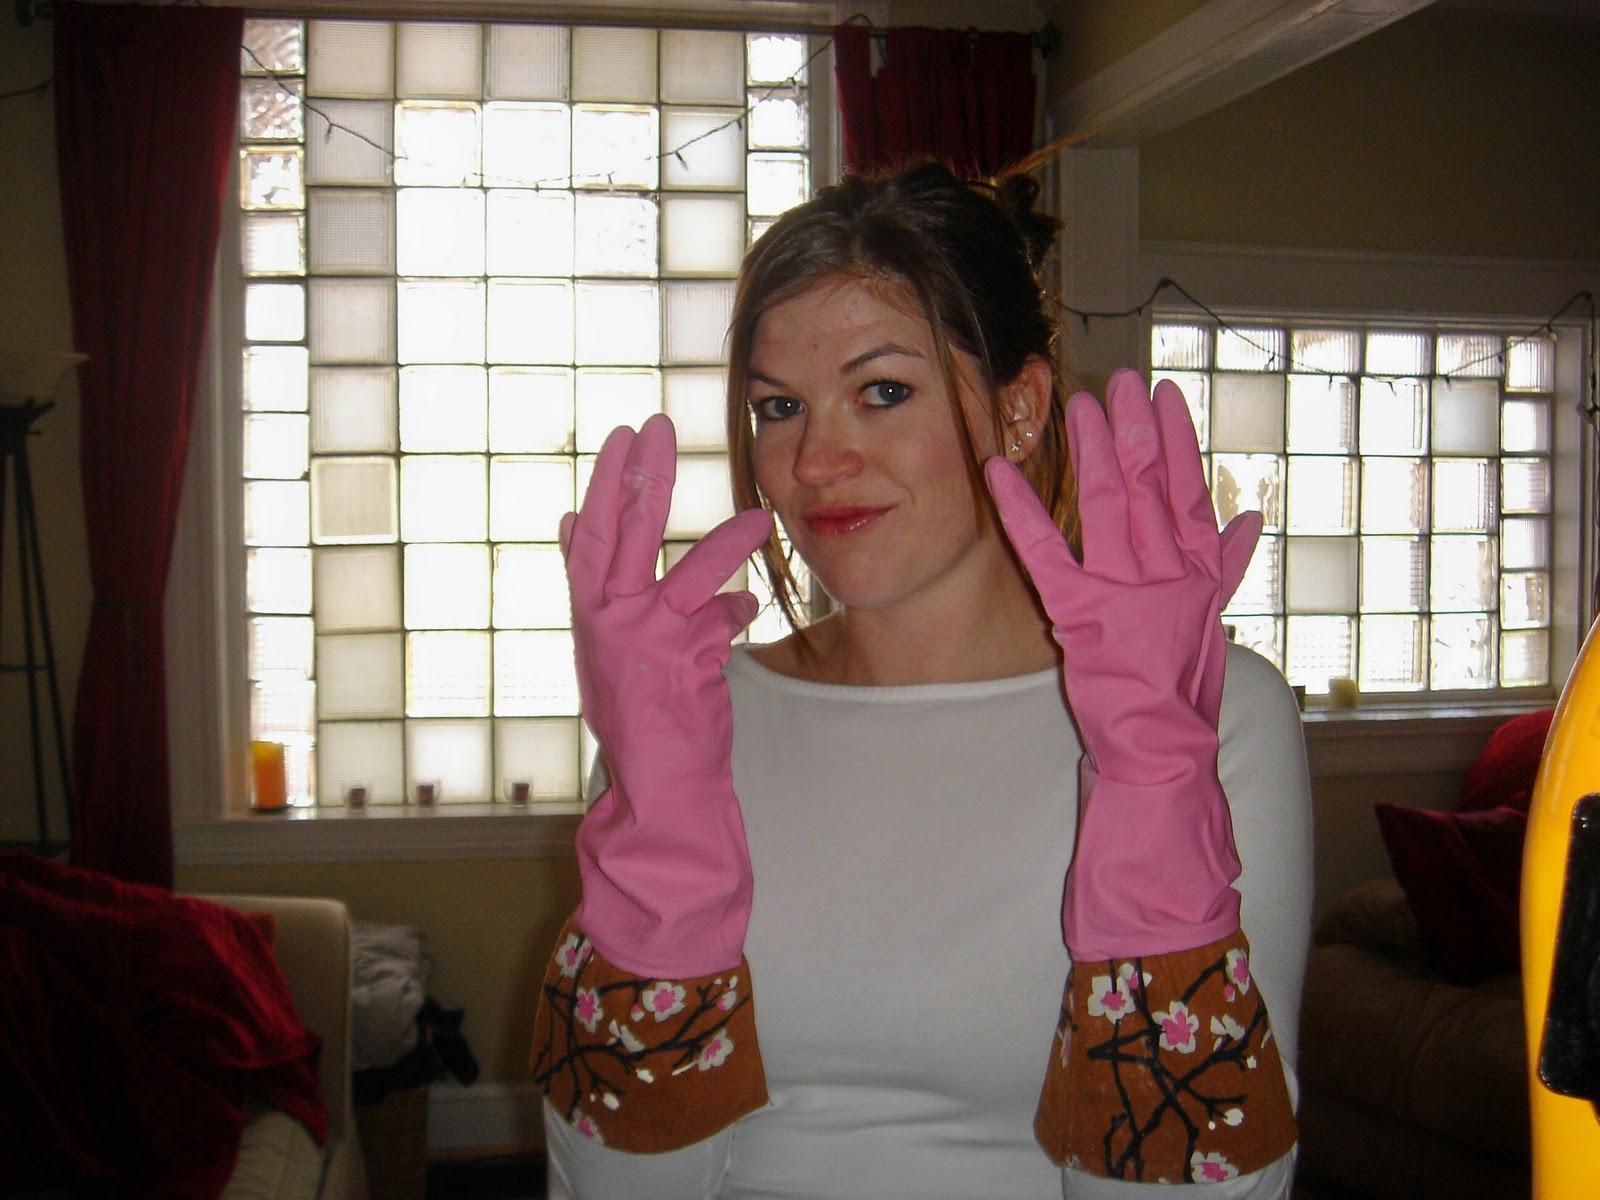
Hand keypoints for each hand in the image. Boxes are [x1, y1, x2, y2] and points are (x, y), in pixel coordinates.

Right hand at [563, 413, 771, 977]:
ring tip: (760, 517)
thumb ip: (594, 586)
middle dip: (643, 477)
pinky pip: (726, 619)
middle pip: (626, 535)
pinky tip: (749, 604)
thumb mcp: (605, 646)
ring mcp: (647, 642)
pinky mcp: (688, 663)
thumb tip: (571, 519)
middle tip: (656, 425)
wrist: (656, 786)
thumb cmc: (637, 712)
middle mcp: (609, 622)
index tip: (622, 437)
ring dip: (726, 544)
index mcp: (590, 613)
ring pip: (690, 574)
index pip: (594, 536)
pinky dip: (739, 609)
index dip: (607, 483)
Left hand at [984, 369, 1260, 957]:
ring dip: (1095, 452)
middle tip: (1119, 379)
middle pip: (1150, 485)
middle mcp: (1167, 572)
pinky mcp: (1084, 617)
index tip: (1167, 396)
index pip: (1187, 491)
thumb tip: (1248, 517)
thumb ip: (1224, 566)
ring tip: (1081, 404)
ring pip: (1110, 506)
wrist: (1166, 753)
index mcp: (1196, 572)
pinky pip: (1045, 553)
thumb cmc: (1183, 691)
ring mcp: (1127, 592)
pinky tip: (999, 472)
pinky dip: (1021, 511)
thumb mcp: (1211, 622)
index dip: (1177, 441)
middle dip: (1134, 430)